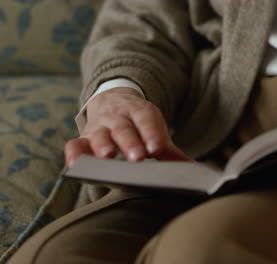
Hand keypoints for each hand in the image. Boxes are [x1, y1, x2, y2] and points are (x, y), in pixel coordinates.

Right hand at [64, 87, 190, 165]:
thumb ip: (170, 151)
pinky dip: (74, 153)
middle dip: (130, 142)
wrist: (114, 103)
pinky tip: (75, 165)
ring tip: (107, 157)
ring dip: (102, 146)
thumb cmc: (139, 124)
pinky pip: (75, 144)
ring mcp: (99, 127)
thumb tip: (193, 170)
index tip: (157, 148)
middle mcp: (118, 117)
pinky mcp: (84, 138)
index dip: (151, 133)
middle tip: (138, 157)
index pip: (147, 121)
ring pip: (99, 135)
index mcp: (141, 112)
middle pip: (124, 128)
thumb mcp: (155, 131)